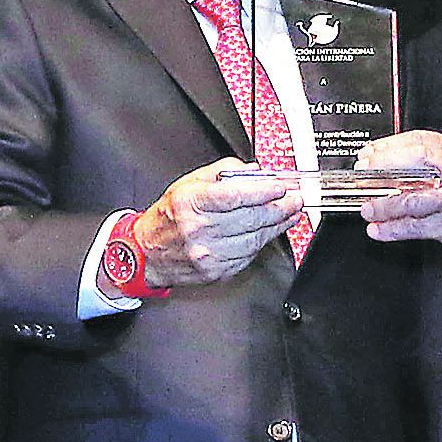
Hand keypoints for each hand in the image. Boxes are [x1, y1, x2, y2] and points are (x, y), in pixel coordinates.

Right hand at [127, 159, 303, 287]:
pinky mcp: (216, 270)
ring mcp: (208, 253)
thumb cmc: (169, 216)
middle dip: (279, 207)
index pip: (235, 195)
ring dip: (277, 225)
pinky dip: (263, 241)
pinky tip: (271, 231)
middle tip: (294, 199)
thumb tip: (255, 171)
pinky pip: (248, 254)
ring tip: (290, 213)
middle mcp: (198, 229)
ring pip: (254, 238)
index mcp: (191, 203)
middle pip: (250, 217)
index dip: (263, 191)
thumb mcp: (188, 184)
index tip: (281, 186)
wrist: (146, 253)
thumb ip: (223, 172)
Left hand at [356, 131, 441, 261]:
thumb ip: (431, 160)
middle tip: (363, 173)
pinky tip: (379, 229)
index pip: (418, 140)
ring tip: (367, 208)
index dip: (389, 146)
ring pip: (410, 198)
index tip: (369, 153)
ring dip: (383, 204)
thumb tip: (386, 161)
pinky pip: (414, 226)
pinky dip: (392, 229)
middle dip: (383, 166)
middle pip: (414, 161)